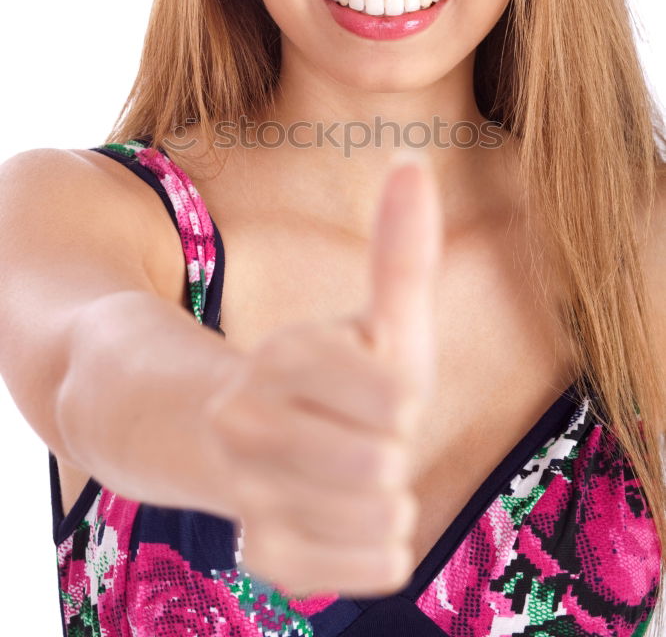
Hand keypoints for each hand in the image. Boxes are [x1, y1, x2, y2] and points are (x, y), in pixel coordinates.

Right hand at [208, 152, 441, 598]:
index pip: (398, 394)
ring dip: (387, 498)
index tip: (363, 382)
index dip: (398, 394)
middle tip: (354, 432)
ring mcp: (248, 495)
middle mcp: (248, 424)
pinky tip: (335, 515)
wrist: (230, 439)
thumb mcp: (371, 316)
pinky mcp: (265, 559)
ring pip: (387, 518)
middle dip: (391, 447)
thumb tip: (413, 161)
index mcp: (282, 355)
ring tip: (344, 473)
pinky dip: (376, 545)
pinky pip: (379, 567)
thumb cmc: (327, 373)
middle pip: (387, 461)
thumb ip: (400, 248)